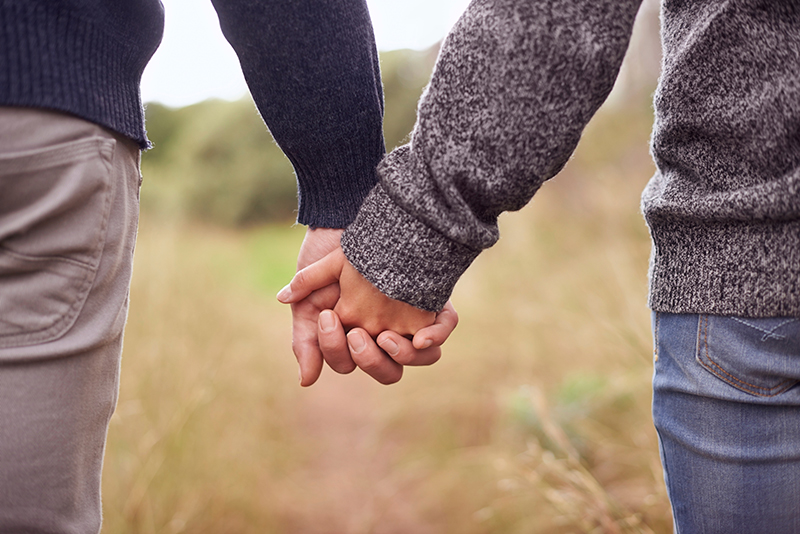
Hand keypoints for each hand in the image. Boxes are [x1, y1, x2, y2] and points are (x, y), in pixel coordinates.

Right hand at [279, 247, 456, 384]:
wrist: (350, 216)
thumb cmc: (326, 256)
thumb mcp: (309, 299)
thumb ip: (306, 340)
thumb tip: (307, 381)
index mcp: (354, 335)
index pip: (350, 362)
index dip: (336, 349)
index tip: (328, 317)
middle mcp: (384, 332)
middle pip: (387, 370)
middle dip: (369, 359)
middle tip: (357, 333)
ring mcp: (410, 317)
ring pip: (420, 357)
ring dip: (402, 355)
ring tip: (384, 336)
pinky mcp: (431, 299)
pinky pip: (443, 327)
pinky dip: (436, 336)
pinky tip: (421, 336)